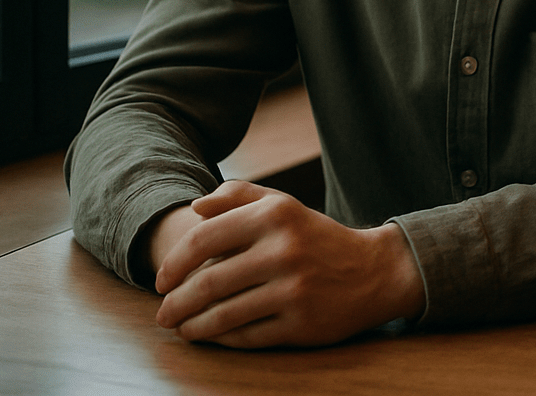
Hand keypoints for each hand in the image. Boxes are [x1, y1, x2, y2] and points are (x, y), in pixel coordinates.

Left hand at [153, 180, 425, 347]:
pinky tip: (211, 336)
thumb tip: (196, 208)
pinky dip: (221, 339)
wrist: (374, 272)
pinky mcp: (300, 324)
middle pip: (208, 283)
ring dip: (192, 326)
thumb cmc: (318, 238)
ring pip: (223, 314)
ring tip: (181, 327)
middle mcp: (285, 250)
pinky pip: (246, 336)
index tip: (161, 280)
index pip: (205, 239)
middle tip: (162, 313)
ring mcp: (293, 290)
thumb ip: (240, 196)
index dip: (174, 263)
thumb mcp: (285, 206)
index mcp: (276, 215)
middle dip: (175, 303)